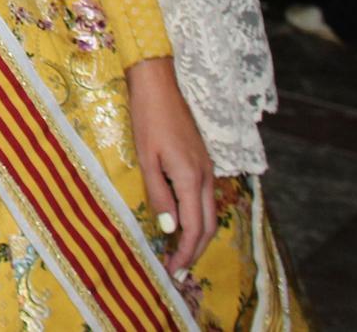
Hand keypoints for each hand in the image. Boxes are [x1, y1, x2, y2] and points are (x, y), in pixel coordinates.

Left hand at [126, 57, 215, 279]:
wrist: (161, 84)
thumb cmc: (148, 118)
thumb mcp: (146, 158)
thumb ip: (159, 194)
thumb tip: (171, 228)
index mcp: (190, 177)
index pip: (194, 228)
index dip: (186, 253)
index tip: (173, 271)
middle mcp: (205, 177)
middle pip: (208, 226)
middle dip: (195, 252)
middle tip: (178, 271)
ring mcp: (207, 169)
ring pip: (210, 214)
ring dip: (198, 237)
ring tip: (180, 253)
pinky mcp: (203, 162)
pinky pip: (206, 199)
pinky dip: (198, 219)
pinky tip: (183, 223)